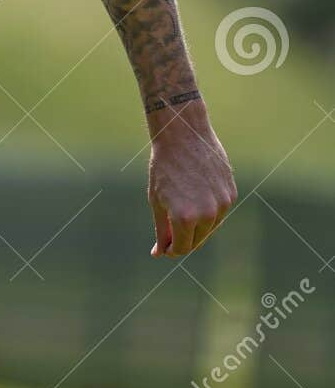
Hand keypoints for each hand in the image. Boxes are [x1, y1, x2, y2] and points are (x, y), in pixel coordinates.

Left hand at [148, 105, 235, 256]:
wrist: (183, 134)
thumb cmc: (164, 166)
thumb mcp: (156, 200)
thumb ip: (162, 230)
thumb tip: (161, 252)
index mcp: (185, 218)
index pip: (181, 248)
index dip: (171, 250)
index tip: (164, 248)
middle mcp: (207, 214)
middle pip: (196, 241)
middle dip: (183, 240)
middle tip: (170, 234)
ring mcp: (222, 204)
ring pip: (210, 228)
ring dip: (197, 227)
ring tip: (182, 212)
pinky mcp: (231, 193)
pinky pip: (219, 212)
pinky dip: (208, 212)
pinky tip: (196, 199)